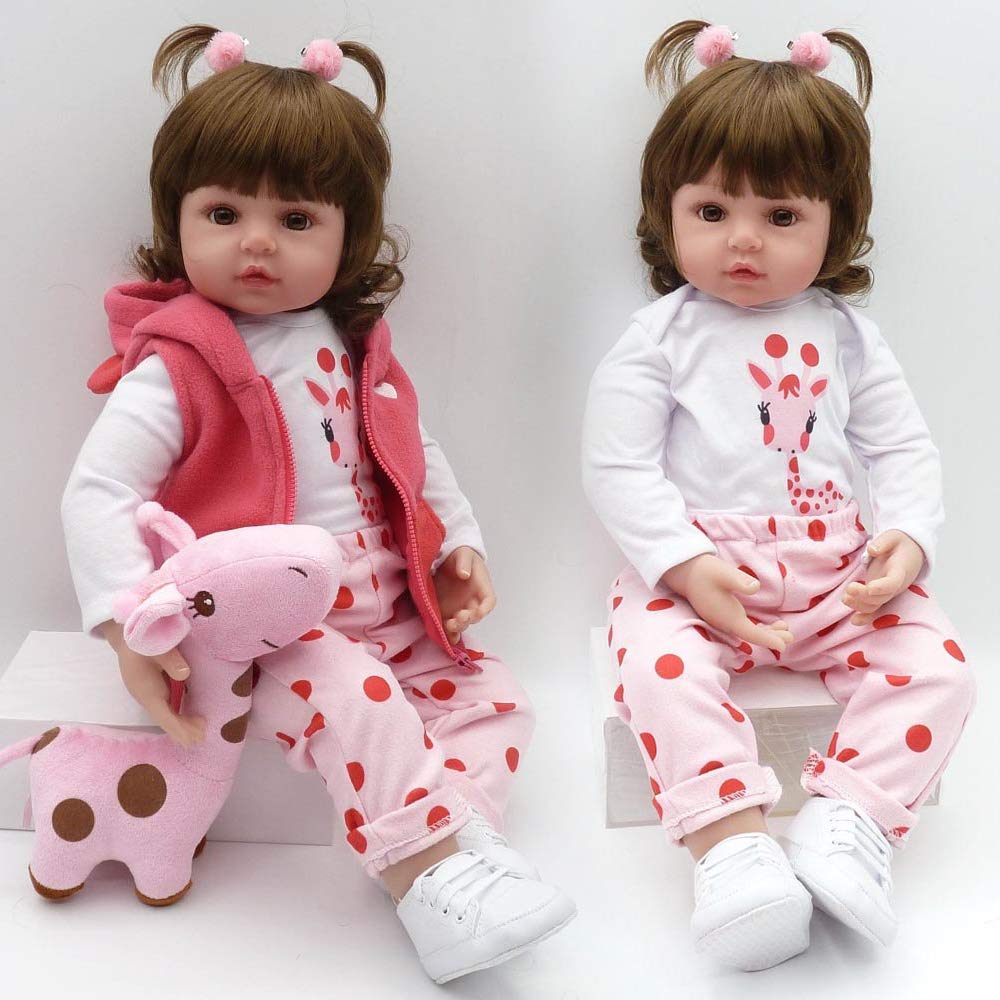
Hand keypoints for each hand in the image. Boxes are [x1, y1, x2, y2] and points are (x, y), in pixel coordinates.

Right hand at [102, 621, 204, 748]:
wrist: (125, 634)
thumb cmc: (141, 640)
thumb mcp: (155, 647)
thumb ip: (170, 660)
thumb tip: (185, 674)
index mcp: (146, 691)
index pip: (163, 716)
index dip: (178, 729)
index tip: (191, 740)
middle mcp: (146, 696)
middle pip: (165, 718)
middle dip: (183, 729)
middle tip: (202, 737)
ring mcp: (147, 692)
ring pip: (165, 712)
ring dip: (181, 722)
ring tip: (199, 730)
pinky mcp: (151, 686)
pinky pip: (165, 704)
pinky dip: (177, 712)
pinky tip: (187, 715)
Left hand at [432, 547, 495, 644]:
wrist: (446, 558)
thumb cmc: (460, 555)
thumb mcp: (463, 553)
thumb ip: (464, 562)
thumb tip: (464, 574)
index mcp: (481, 588)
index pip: (489, 601)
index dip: (485, 609)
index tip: (479, 612)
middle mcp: (472, 602)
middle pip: (475, 616)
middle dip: (468, 620)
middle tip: (459, 617)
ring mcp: (459, 608)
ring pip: (462, 624)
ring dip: (457, 628)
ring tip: (448, 625)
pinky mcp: (445, 612)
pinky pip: (449, 627)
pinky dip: (447, 634)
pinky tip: (443, 638)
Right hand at [661, 554, 793, 652]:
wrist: (686, 571)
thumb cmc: (706, 571)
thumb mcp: (723, 572)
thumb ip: (739, 580)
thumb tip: (755, 587)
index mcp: (726, 617)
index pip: (750, 634)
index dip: (767, 640)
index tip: (783, 645)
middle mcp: (724, 623)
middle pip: (751, 636)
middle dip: (771, 638)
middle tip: (791, 636)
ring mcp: (723, 620)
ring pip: (748, 632)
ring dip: (766, 633)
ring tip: (785, 629)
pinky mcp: (723, 615)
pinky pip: (743, 626)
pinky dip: (758, 628)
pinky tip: (770, 624)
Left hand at [842, 529, 924, 625]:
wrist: (910, 552)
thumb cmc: (900, 543)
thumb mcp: (893, 536)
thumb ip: (883, 542)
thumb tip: (871, 549)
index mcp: (900, 570)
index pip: (893, 582)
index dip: (882, 587)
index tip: (870, 587)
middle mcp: (895, 585)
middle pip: (882, 597)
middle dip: (864, 596)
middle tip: (849, 589)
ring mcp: (888, 592)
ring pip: (876, 605)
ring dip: (860, 605)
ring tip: (845, 598)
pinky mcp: (881, 595)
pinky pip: (875, 609)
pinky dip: (866, 616)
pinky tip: (854, 621)